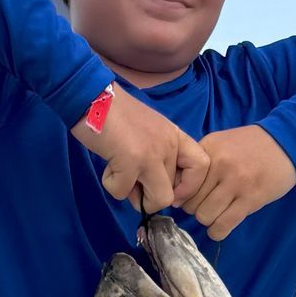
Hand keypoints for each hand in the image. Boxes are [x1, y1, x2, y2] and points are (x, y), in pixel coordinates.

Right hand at [71, 86, 209, 217]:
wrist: (92, 96)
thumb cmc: (116, 115)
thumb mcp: (149, 132)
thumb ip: (157, 157)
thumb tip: (152, 192)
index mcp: (175, 136)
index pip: (202, 166)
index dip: (189, 187)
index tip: (171, 191)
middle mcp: (169, 144)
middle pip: (173, 193)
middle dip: (148, 195)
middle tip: (131, 178)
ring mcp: (152, 153)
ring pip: (159, 200)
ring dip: (135, 196)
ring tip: (121, 173)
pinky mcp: (131, 160)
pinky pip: (124, 193)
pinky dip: (112, 185)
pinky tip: (109, 166)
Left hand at [188, 126, 295, 239]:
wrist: (286, 143)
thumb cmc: (250, 146)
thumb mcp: (220, 143)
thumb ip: (200, 163)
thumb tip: (177, 192)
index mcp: (208, 151)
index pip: (183, 183)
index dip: (183, 195)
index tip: (190, 197)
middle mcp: (220, 165)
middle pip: (191, 203)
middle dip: (195, 209)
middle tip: (207, 205)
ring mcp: (236, 183)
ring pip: (205, 216)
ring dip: (208, 220)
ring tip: (216, 213)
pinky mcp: (251, 199)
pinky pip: (223, 225)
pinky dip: (217, 231)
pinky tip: (220, 226)